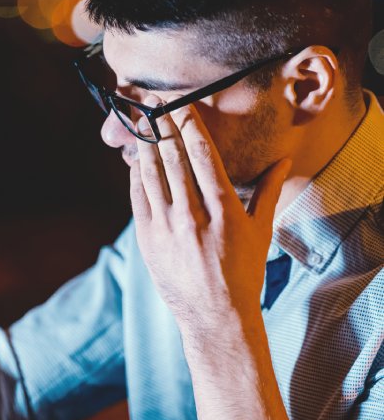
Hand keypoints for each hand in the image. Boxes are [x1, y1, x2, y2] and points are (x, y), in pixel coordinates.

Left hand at [129, 101, 290, 334]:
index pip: (203, 157)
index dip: (189, 127)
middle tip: (153, 104)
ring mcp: (166, 229)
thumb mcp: (261, 232)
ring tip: (140, 124)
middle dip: (163, 128)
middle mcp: (192, 216)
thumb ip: (267, 191)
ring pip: (151, 176)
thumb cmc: (243, 273)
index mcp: (223, 211)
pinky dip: (136, 176)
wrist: (215, 315)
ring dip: (145, 146)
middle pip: (173, 160)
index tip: (180, 106)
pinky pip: (138, 199)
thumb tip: (284, 158)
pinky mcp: (147, 240)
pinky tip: (136, 160)